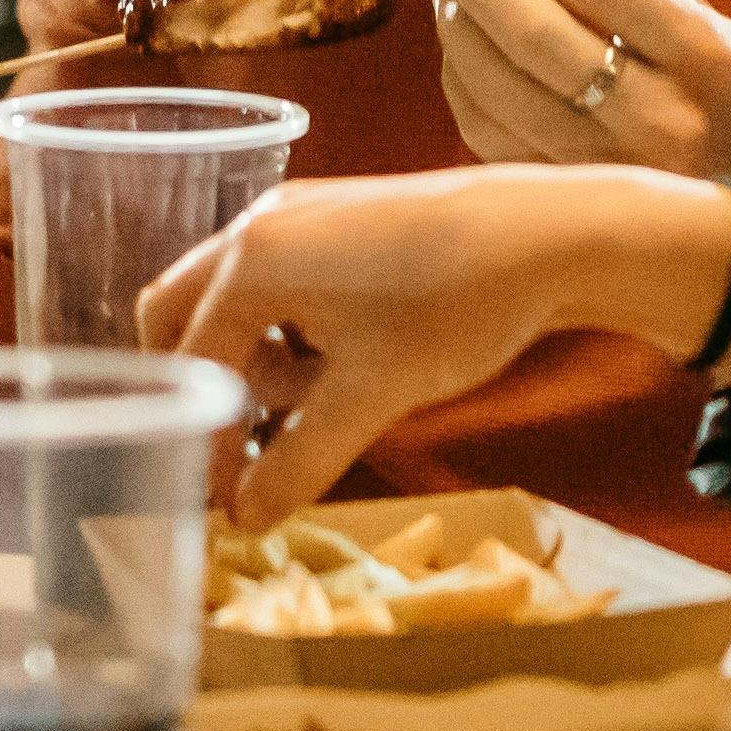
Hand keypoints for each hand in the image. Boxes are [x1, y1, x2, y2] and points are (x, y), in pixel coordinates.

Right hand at [144, 165, 730, 521]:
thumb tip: (246, 519)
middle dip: (203, 385)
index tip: (225, 500)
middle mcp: (257, 224)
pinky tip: (344, 362)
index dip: (203, 442)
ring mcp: (297, 211)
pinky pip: (277, 279)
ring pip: (232, 298)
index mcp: (250, 262)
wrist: (550, 233)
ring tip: (318, 402)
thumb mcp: (372, 396)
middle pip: (180, 314)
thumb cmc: (455, 307)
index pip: (190, 364)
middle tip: (243, 444)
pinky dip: (287, 329)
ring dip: (253, 359)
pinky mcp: (335, 214)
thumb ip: (299, 460)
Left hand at [437, 0, 730, 182]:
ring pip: (501, 90)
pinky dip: (462, 81)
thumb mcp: (698, 22)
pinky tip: (461, 44)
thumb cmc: (715, 83)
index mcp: (704, 56)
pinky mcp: (573, 196)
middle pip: (539, 38)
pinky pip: (489, 133)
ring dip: (459, 27)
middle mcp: (660, 117)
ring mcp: (612, 167)